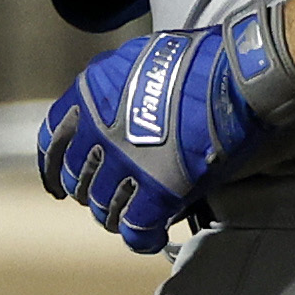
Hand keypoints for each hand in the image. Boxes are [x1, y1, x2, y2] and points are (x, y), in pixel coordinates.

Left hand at [32, 7, 294, 253]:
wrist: (242, 75)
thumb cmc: (205, 58)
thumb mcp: (142, 58)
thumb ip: (119, 86)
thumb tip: (116, 104)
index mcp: (90, 94)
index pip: (53, 141)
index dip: (54, 168)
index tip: (58, 184)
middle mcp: (97, 131)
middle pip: (80, 180)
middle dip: (94, 193)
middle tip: (112, 198)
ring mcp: (125, 163)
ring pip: (105, 208)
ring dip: (118, 215)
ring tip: (135, 217)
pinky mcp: (157, 191)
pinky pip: (136, 228)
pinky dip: (143, 236)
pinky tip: (155, 234)